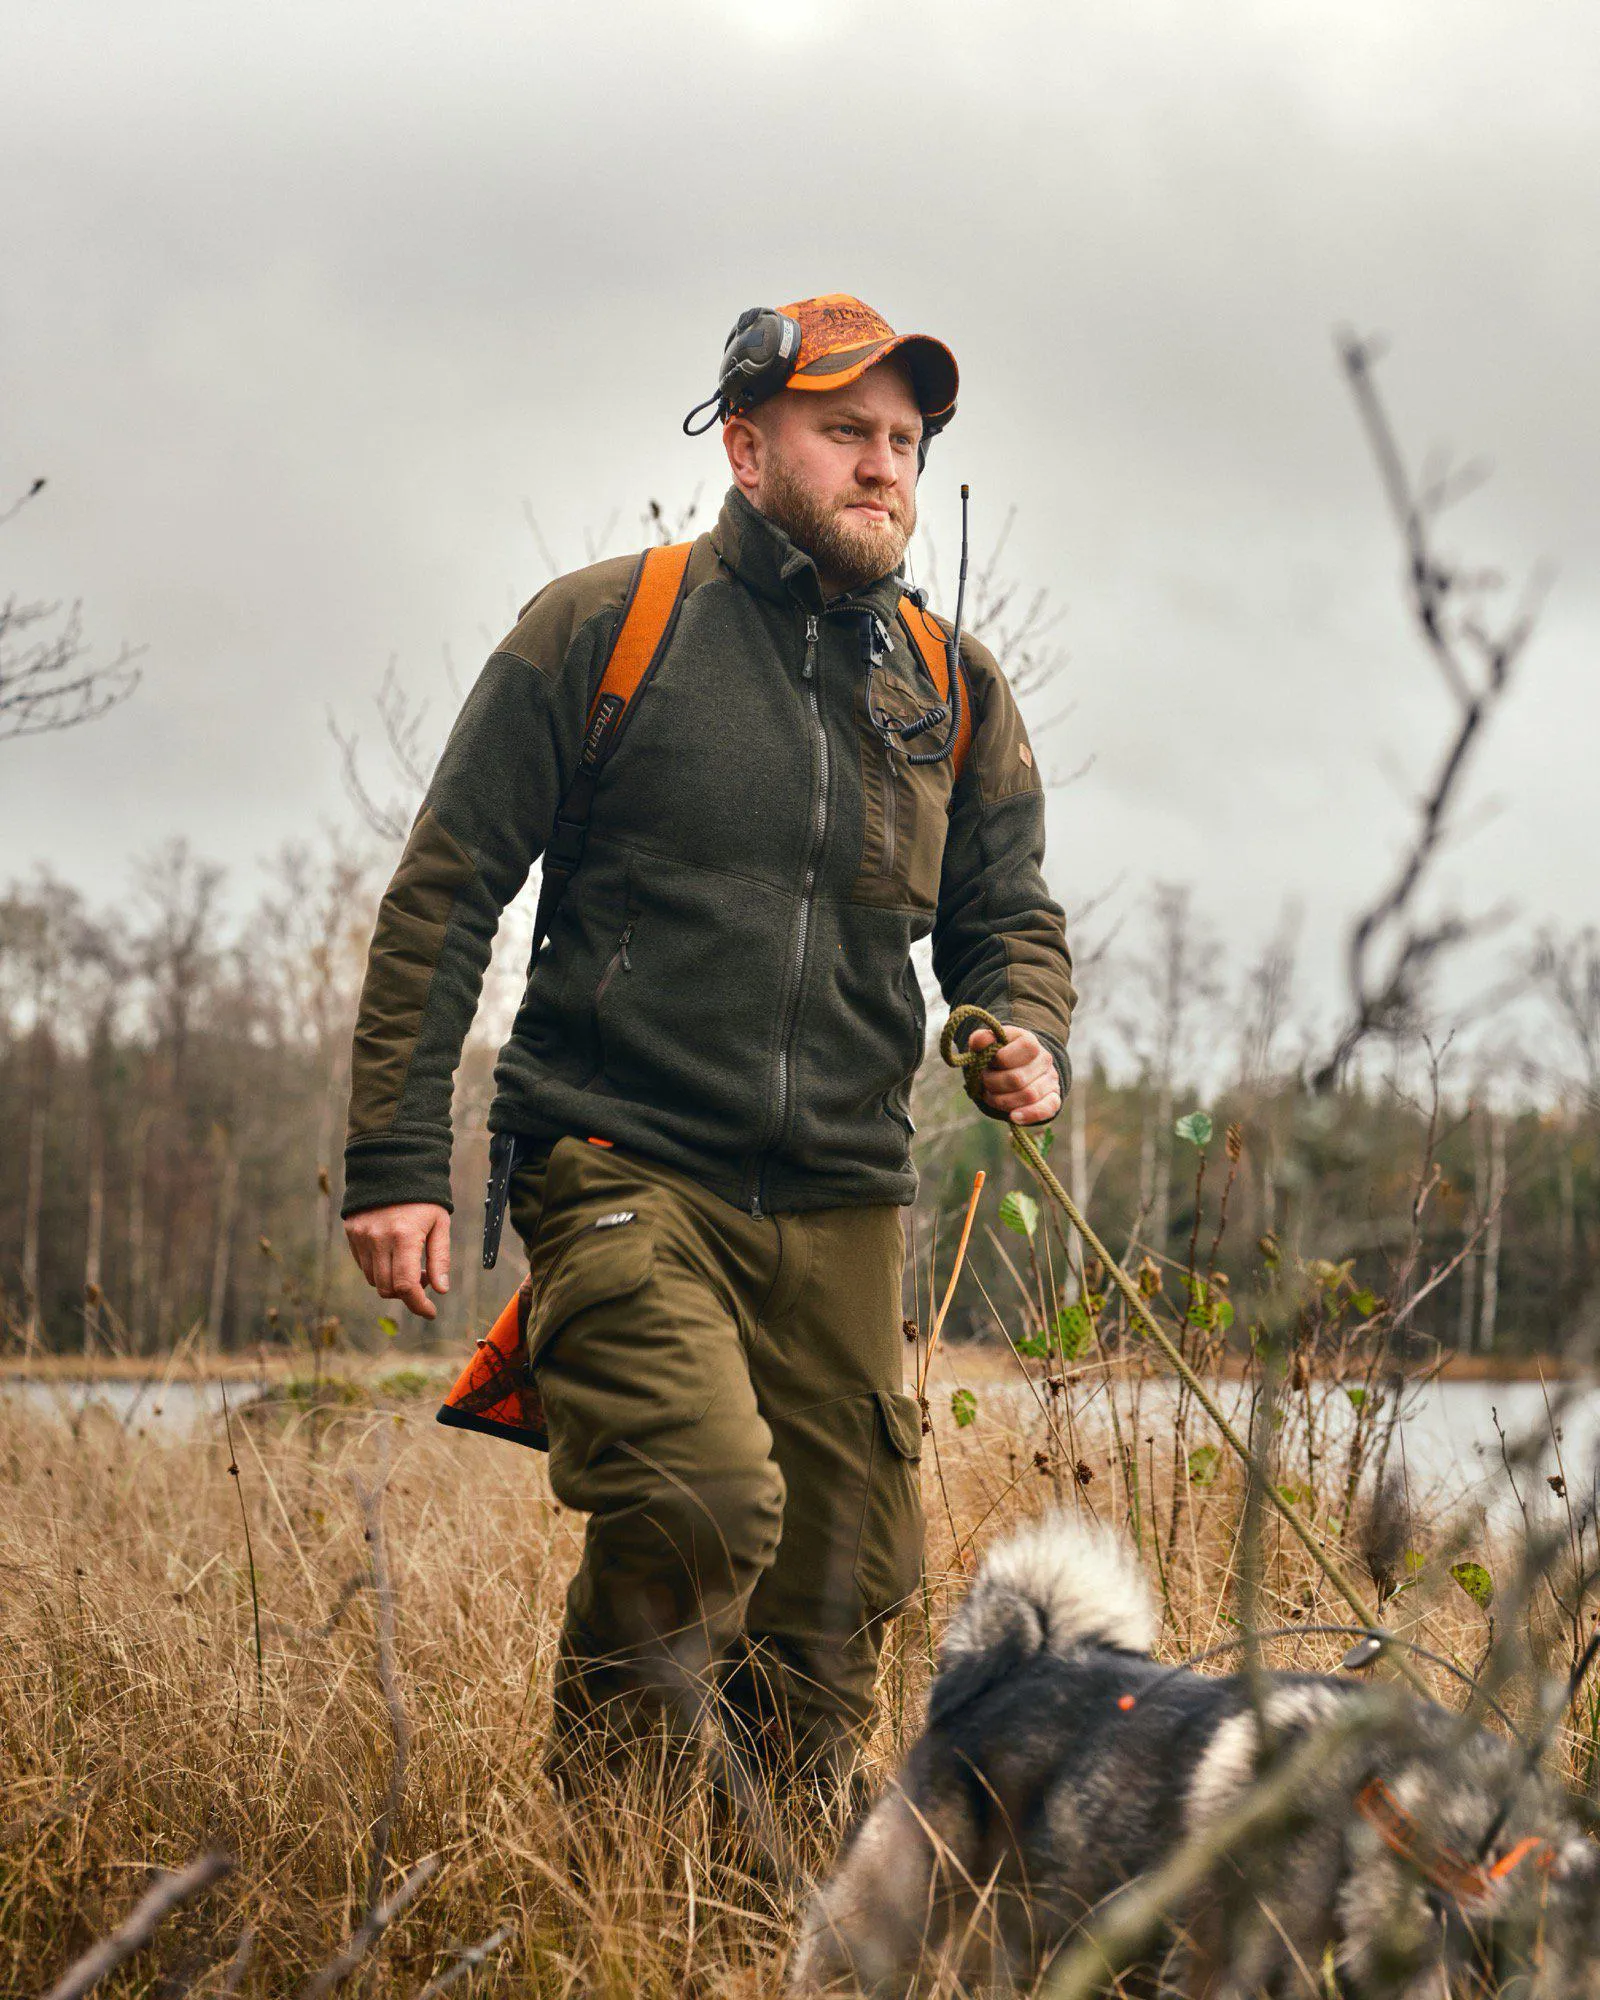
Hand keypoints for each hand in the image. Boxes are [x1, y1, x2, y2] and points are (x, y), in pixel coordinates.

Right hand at [344, 1202, 451, 1319]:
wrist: (392, 1165)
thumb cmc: (423, 1197)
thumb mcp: (440, 1223)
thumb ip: (440, 1258)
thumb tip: (441, 1289)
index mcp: (404, 1236)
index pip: (407, 1286)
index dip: (419, 1305)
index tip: (430, 1312)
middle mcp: (378, 1239)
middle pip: (388, 1288)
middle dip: (408, 1294)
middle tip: (424, 1278)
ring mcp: (361, 1237)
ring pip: (374, 1280)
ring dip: (393, 1282)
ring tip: (410, 1263)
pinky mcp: (352, 1234)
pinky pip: (363, 1265)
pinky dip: (379, 1269)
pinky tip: (393, 1255)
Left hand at [968, 1025, 1061, 1125]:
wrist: (1021, 1066)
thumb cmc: (1002, 1055)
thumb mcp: (990, 1043)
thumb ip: (981, 1039)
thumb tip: (980, 1041)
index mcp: (1029, 1042)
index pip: (1009, 1056)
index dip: (994, 1063)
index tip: (989, 1063)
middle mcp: (1044, 1059)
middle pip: (1016, 1079)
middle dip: (993, 1084)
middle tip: (985, 1082)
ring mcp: (1051, 1080)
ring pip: (1028, 1096)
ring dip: (1003, 1101)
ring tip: (992, 1096)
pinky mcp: (1053, 1098)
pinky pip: (1046, 1109)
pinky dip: (1028, 1115)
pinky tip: (1013, 1116)